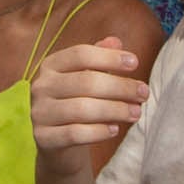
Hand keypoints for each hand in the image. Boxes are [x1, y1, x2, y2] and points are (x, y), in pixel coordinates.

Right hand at [31, 38, 151, 161]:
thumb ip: (99, 59)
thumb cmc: (76, 103)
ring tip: (136, 112)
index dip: (109, 57)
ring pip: (82, 109)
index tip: (135, 63)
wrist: (56, 142)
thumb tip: (115, 41)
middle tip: (144, 93)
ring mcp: (39, 113)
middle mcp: (41, 86)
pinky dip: (98, 131)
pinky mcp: (43, 138)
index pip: (80, 54)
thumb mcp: (86, 77)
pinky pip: (74, 133)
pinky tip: (114, 129)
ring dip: (114, 110)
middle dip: (120, 87)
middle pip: (86, 81)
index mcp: (51, 65)